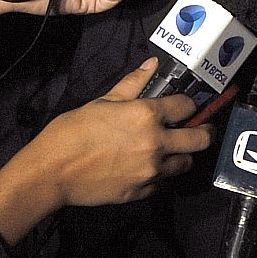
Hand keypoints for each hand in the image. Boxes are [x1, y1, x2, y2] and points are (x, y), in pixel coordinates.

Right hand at [0, 59, 213, 244]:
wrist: (52, 172)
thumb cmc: (73, 131)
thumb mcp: (103, 101)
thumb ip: (133, 84)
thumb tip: (153, 65)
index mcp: (147, 115)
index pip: (187, 106)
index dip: (188, 104)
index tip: (185, 107)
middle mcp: (156, 143)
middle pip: (201, 140)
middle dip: (204, 132)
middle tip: (199, 129)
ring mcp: (151, 171)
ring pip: (186, 164)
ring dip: (183, 155)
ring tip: (172, 150)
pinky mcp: (143, 192)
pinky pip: (164, 183)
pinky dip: (161, 175)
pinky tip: (148, 168)